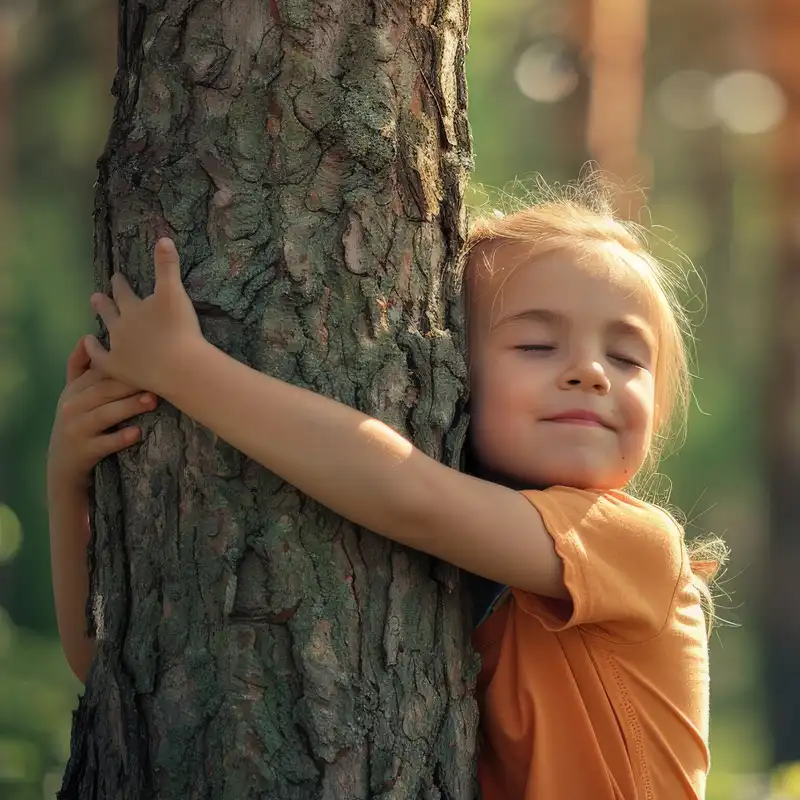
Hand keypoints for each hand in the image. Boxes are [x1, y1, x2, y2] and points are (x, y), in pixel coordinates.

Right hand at [47, 338, 157, 493]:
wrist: (63, 466)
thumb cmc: (77, 423)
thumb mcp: (73, 395)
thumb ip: (79, 366)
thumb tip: (87, 336)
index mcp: (73, 391)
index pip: (98, 373)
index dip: (121, 364)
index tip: (147, 357)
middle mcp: (72, 407)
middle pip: (103, 391)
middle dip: (129, 383)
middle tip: (157, 377)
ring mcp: (76, 430)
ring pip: (105, 415)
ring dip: (128, 407)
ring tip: (152, 401)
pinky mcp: (84, 451)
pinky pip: (104, 443)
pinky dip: (120, 439)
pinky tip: (137, 433)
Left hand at [85, 238, 202, 394]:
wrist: (179, 366)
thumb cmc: (179, 329)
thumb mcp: (175, 293)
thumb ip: (167, 266)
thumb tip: (163, 238)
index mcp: (134, 307)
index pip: (123, 291)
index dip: (119, 283)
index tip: (116, 276)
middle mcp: (121, 325)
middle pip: (110, 310)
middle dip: (105, 301)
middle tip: (96, 296)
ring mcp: (117, 348)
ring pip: (105, 333)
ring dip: (99, 323)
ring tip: (93, 321)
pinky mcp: (118, 368)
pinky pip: (99, 358)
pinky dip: (92, 350)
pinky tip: (89, 344)